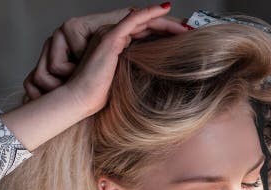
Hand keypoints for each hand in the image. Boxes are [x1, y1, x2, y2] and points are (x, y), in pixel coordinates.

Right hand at [22, 4, 188, 115]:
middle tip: (190, 31)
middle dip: (169, 28)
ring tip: (186, 26)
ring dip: (167, 22)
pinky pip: (133, 18)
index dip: (164, 35)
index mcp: (115, 46)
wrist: (80, 100)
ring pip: (144, 21)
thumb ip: (136, 75)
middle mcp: (112, 36)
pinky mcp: (111, 37)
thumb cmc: (98, 97)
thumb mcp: (124, 83)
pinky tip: (165, 8)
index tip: (184, 40)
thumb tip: (158, 83)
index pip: (144, 34)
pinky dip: (150, 12)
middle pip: (147, 26)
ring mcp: (111, 34)